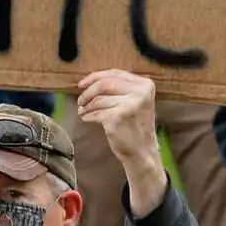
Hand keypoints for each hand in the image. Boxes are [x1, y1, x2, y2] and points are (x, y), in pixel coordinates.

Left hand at [77, 70, 165, 214]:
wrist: (142, 151)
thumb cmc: (135, 126)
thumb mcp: (135, 101)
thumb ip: (120, 88)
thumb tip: (90, 80)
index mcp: (145, 85)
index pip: (115, 73)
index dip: (95, 77)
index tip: (82, 83)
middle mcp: (140, 93)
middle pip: (104, 84)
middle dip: (88, 92)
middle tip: (80, 100)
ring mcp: (130, 105)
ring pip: (98, 99)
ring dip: (86, 106)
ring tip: (83, 111)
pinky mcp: (118, 117)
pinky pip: (97, 112)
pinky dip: (89, 115)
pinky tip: (87, 118)